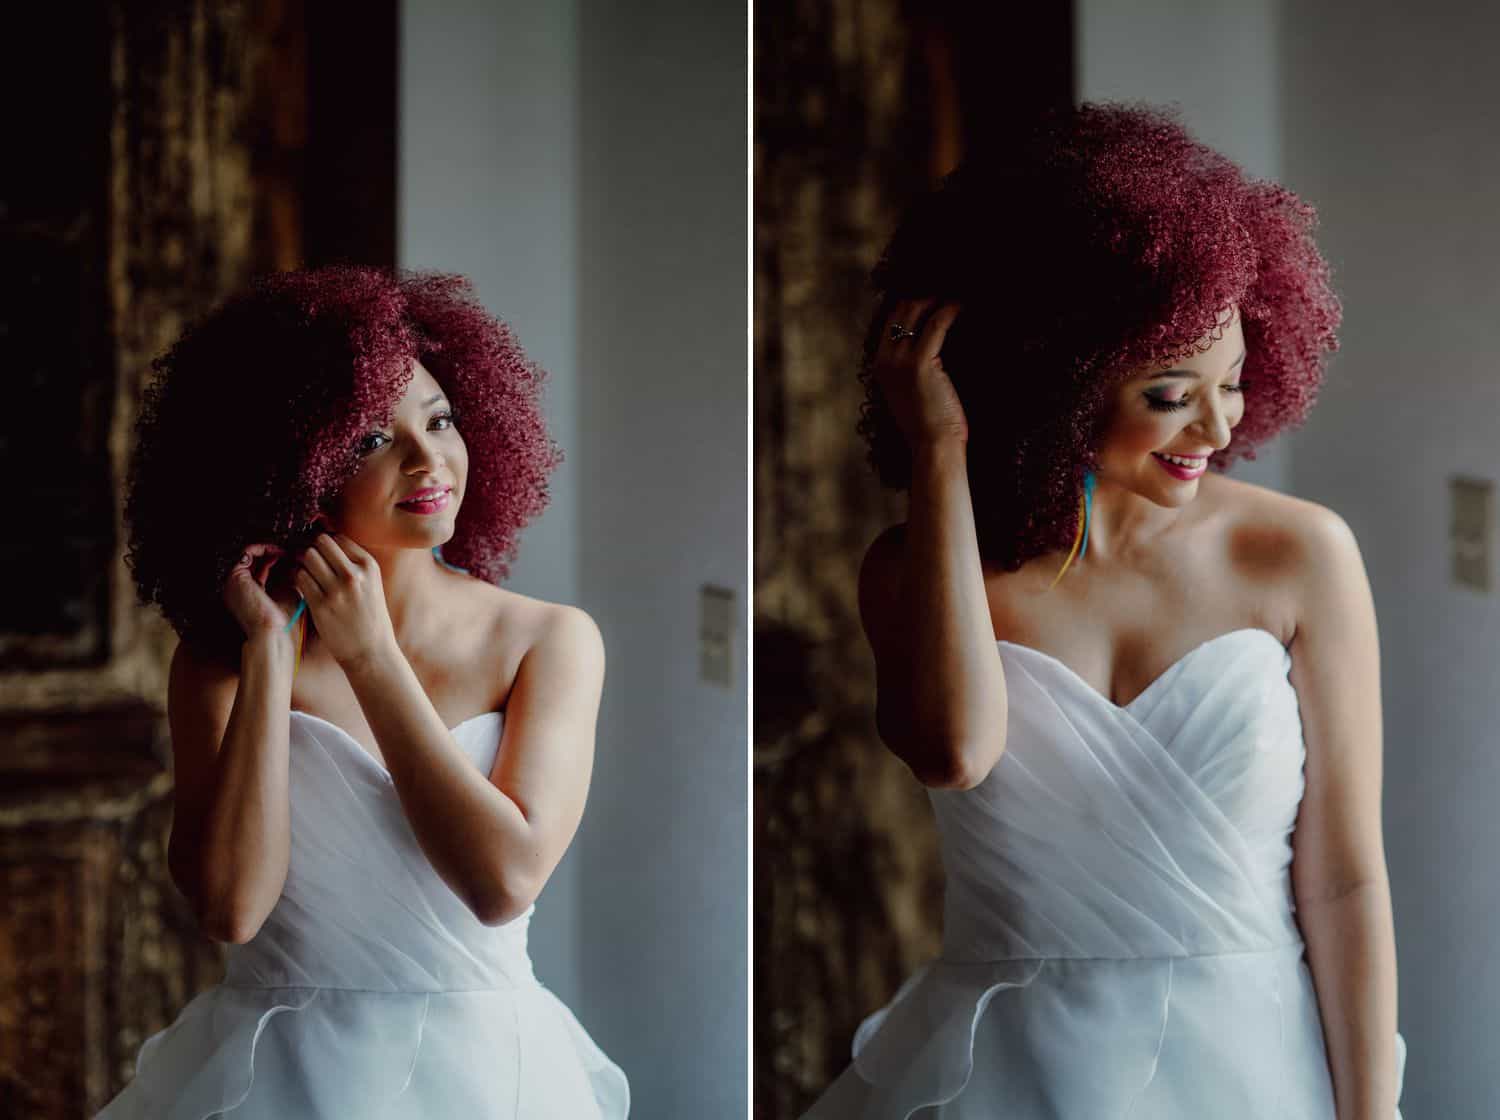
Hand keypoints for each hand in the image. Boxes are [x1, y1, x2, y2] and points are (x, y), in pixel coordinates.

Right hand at [222, 542, 300, 642]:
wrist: (271, 632)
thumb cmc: (281, 622)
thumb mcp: (288, 594)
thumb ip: (289, 578)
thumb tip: (298, 563)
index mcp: (250, 592)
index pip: (262, 568)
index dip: (277, 559)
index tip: (293, 555)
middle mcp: (239, 587)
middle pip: (255, 560)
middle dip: (273, 552)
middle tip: (290, 549)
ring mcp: (235, 581)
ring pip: (250, 554)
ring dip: (269, 548)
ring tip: (285, 550)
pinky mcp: (235, 577)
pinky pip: (246, 553)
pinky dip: (262, 548)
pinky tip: (278, 552)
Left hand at [291, 533, 396, 669]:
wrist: (371, 650)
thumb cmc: (369, 616)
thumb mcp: (372, 583)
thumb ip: (353, 563)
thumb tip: (325, 541)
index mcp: (369, 566)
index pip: (338, 537)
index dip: (325, 542)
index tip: (321, 552)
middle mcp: (354, 574)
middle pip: (320, 543)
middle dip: (312, 549)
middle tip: (309, 561)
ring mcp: (337, 590)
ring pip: (307, 557)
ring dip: (302, 562)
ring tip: (306, 574)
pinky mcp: (320, 605)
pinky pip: (299, 577)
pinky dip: (297, 578)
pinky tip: (303, 586)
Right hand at [873, 299, 967, 446]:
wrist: (932, 448)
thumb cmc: (929, 425)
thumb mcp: (911, 392)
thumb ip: (911, 368)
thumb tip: (930, 347)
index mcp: (879, 365)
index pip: (892, 319)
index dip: (912, 300)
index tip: (934, 290)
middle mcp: (884, 359)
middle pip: (901, 309)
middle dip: (925, 292)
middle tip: (949, 285)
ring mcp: (899, 361)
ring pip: (916, 310)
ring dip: (938, 296)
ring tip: (957, 292)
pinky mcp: (920, 363)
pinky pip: (936, 324)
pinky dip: (950, 310)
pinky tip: (961, 305)